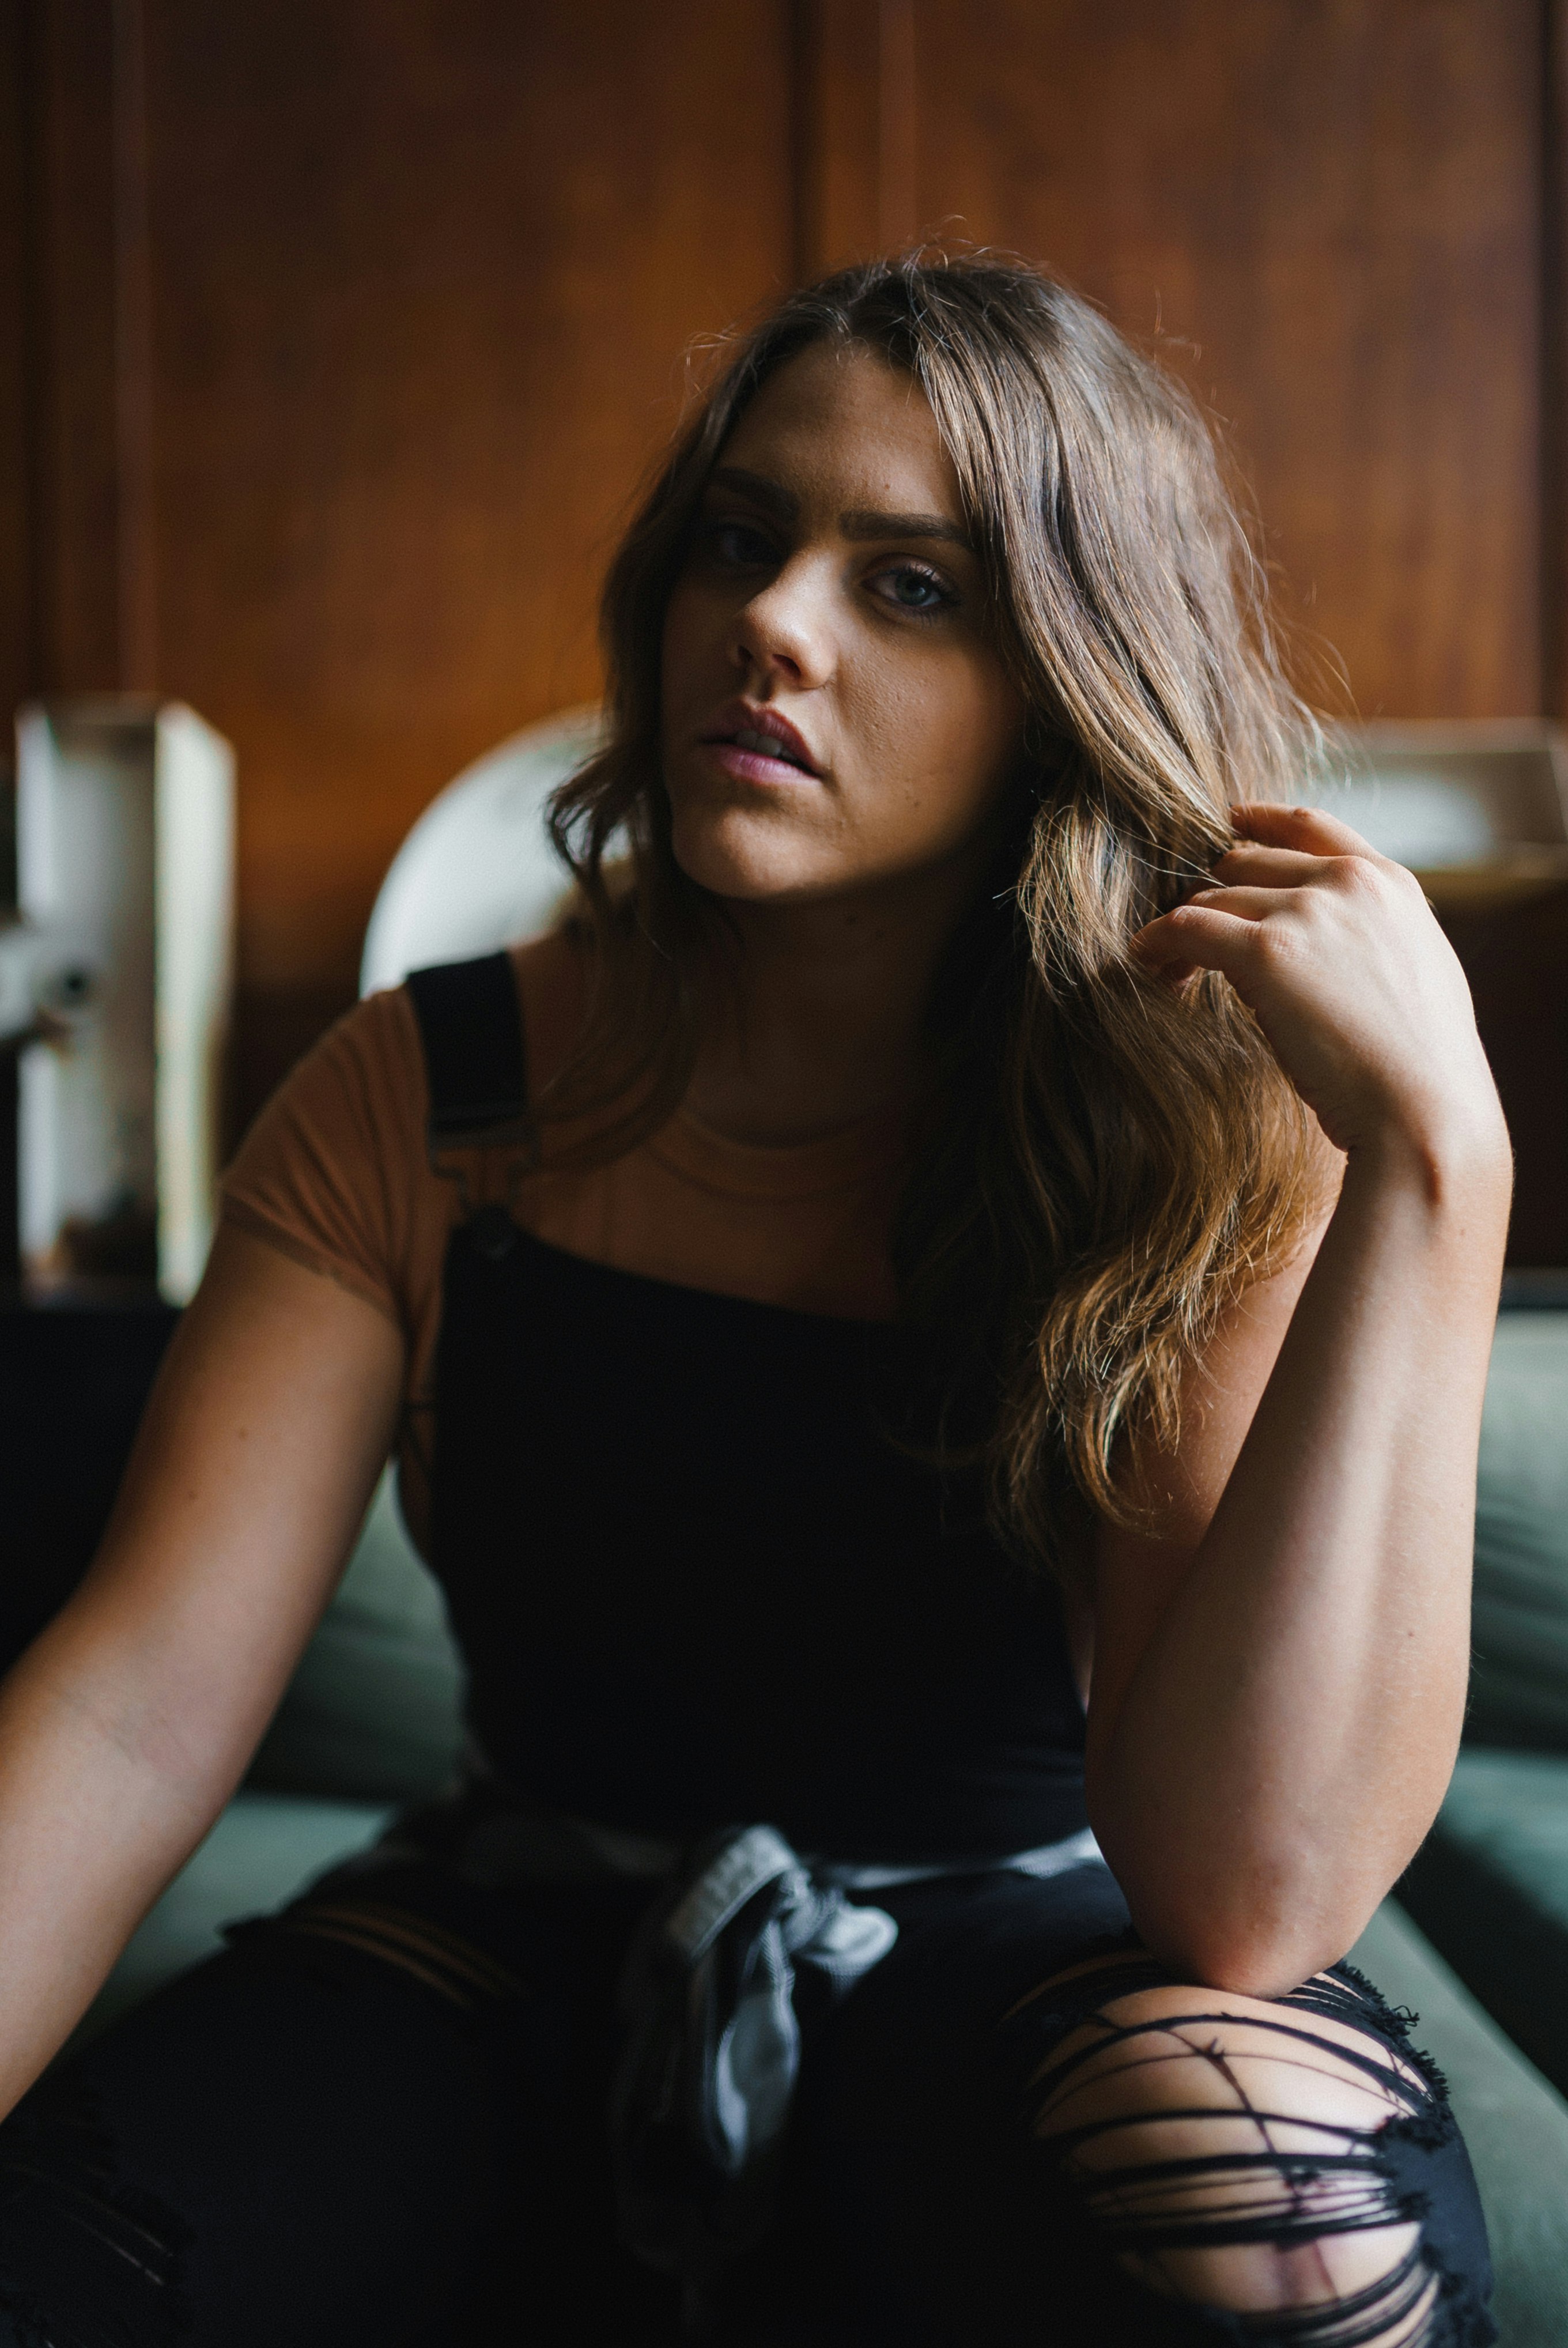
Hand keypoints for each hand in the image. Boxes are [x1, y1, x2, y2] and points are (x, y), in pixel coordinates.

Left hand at [1132, 803, 1507, 1164]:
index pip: (1311, 826)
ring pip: (1214, 898)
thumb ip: (1372, 935)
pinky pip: (1187, 927)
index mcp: (1389, 883)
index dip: (1262, 822)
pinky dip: (1158, 941)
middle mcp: (1347, 883)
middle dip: (1216, 894)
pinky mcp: (1266, 952)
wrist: (1424, 1109)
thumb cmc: (1418, 1066)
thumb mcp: (1415, 970)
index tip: (1231, 820)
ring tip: (1166, 962)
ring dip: (1184, 929)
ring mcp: (1306, 912)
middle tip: (1192, 934)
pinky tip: (1145, 958)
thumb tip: (1325, 944)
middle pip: (1248, 863)